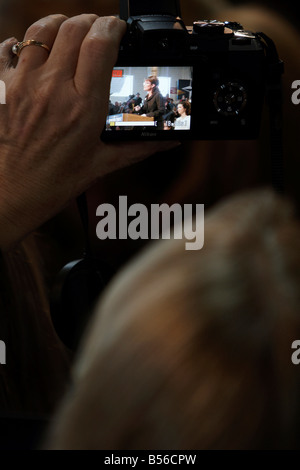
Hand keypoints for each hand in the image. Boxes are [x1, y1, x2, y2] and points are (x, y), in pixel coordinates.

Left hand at [0, 14, 177, 249]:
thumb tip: (171, 141)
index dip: (112, 27)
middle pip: (73, 28)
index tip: (118, 30)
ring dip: (59, 25)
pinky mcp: (2, 87)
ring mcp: (23, 85)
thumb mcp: (104, 163)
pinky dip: (22, 42)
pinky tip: (34, 52)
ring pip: (41, 30)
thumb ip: (141, 146)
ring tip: (69, 35)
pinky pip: (8, 47)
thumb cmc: (59, 181)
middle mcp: (52, 90)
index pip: (100, 45)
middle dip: (91, 22)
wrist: (17, 192)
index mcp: (83, 108)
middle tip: (97, 32)